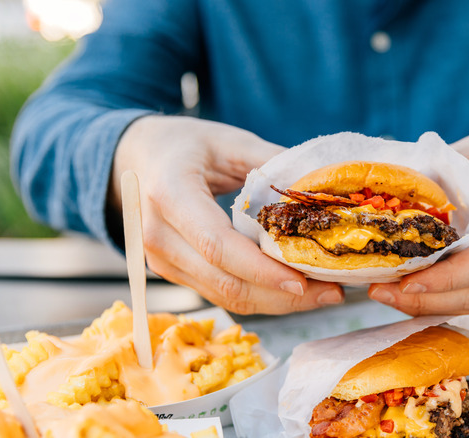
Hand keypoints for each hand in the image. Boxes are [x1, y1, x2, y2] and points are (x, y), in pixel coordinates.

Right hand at [109, 116, 343, 313]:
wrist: (136, 156)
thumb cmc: (185, 144)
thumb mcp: (229, 141)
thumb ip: (273, 163)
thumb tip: (323, 190)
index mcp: (170, 194)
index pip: (217, 246)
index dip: (261, 270)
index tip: (304, 281)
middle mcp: (157, 235)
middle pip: (224, 281)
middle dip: (281, 295)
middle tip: (332, 293)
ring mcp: (160, 260)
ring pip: (224, 296)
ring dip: (276, 302)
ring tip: (322, 294)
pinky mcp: (172, 272)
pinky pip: (220, 293)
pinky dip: (260, 296)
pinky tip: (294, 290)